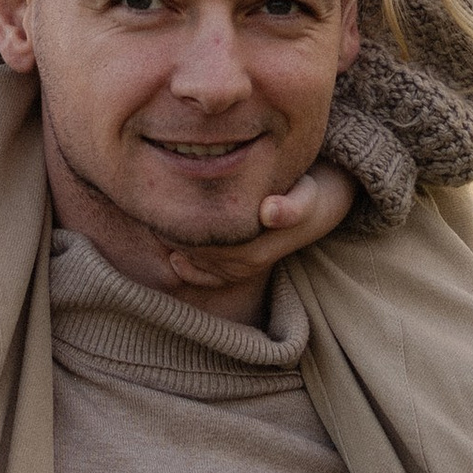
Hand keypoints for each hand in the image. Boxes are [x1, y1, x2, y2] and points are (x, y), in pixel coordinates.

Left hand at [156, 153, 351, 296]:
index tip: (163, 206)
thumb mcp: (306, 196)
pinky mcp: (239, 271)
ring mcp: (242, 269)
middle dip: (173, 235)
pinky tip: (175, 258)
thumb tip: (269, 213)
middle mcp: (247, 264)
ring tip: (159, 225)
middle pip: (196, 252)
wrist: (319, 209)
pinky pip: (206, 277)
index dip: (182, 227)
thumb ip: (292, 206)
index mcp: (256, 247)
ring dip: (177, 247)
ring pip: (198, 263)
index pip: (206, 243)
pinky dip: (189, 269)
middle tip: (152, 212)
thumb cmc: (306, 195)